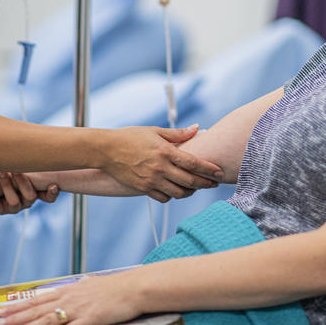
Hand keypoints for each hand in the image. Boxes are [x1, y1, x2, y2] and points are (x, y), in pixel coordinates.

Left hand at [0, 273, 139, 324]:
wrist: (134, 287)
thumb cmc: (115, 289)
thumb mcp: (90, 286)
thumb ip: (76, 292)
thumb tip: (66, 293)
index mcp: (68, 291)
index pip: (37, 299)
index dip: (18, 307)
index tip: (1, 311)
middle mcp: (69, 298)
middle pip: (37, 310)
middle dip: (15, 318)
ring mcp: (78, 309)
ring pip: (47, 320)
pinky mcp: (90, 319)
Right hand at [104, 125, 222, 201]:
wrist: (106, 150)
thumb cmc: (131, 137)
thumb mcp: (155, 131)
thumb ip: (178, 133)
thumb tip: (197, 128)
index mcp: (165, 151)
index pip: (193, 163)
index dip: (208, 169)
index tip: (219, 172)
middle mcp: (160, 167)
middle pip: (190, 181)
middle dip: (205, 183)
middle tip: (213, 183)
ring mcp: (151, 180)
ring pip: (179, 193)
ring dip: (190, 192)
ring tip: (196, 187)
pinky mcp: (143, 188)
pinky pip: (164, 198)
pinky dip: (172, 196)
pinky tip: (176, 190)